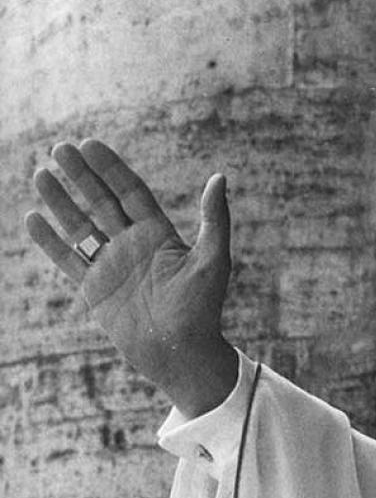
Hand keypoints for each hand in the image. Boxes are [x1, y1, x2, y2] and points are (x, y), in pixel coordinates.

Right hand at [24, 139, 237, 416]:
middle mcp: (132, 245)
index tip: (89, 144)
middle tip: (59, 148)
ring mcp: (111, 266)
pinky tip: (33, 219)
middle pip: (101, 202)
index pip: (130, 192)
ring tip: (40, 174)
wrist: (182, 352)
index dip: (111, 169)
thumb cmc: (203, 307)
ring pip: (80, 226)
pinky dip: (50, 242)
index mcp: (159, 234)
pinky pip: (67, 260)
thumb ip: (214, 218)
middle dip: (81, 176)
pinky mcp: (95, 289)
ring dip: (60, 201)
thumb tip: (219, 177)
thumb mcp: (212, 259)